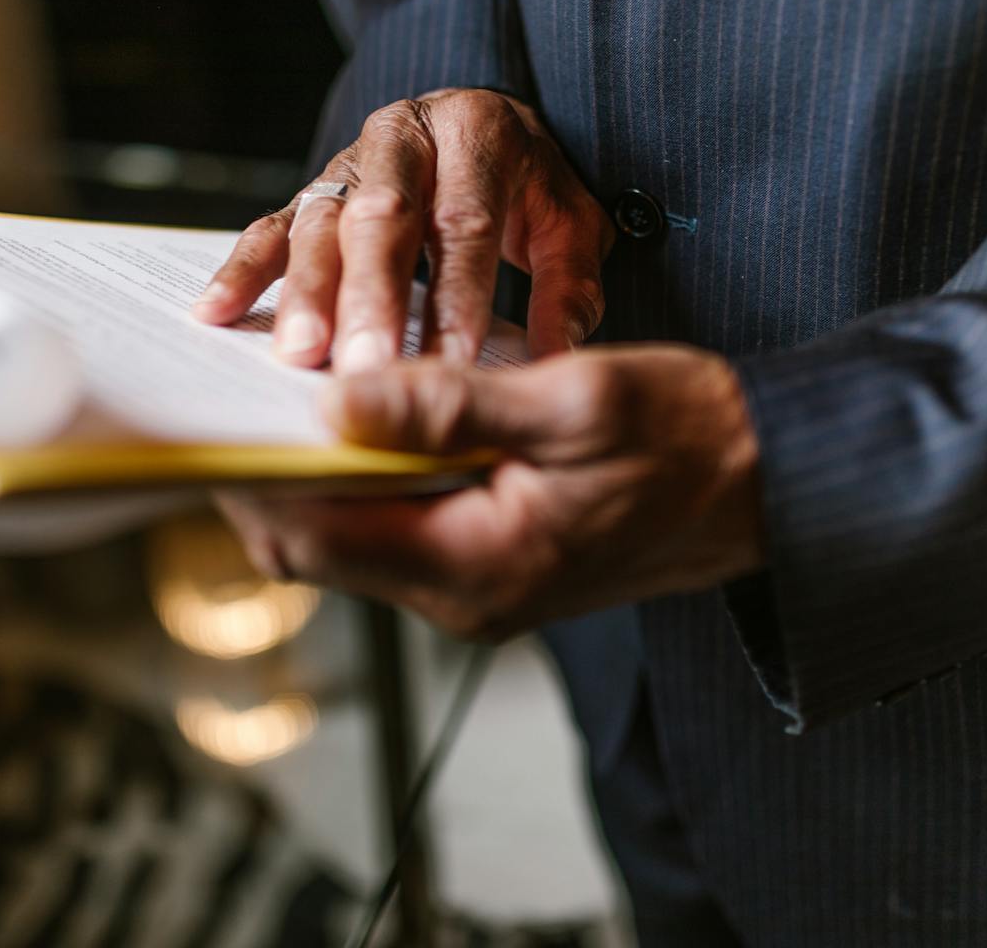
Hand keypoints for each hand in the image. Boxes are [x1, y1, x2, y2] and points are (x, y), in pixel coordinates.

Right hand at [190, 89, 612, 370]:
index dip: (456, 296)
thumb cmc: (530, 188)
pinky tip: (215, 314)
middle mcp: (403, 138)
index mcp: (476, 135)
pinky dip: (242, 271)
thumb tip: (556, 361)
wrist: (484, 125)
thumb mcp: (571, 224)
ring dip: (307, 294)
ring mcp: (347, 162)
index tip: (452, 366)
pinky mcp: (309, 190)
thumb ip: (567, 289)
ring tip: (299, 357)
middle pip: (382, 220)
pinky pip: (269, 227)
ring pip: (320, 225)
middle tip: (365, 369)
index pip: (464, 222)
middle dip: (371, 300)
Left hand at [215, 346, 764, 638]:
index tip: (209, 411)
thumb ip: (449, 404)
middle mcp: (466, 596)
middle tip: (234, 392)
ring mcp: (479, 587)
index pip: (315, 534)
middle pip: (316, 548)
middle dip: (264, 476)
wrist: (777, 484)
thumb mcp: (573, 401)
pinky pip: (397, 527)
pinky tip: (364, 414)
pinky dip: (363, 477)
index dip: (250, 474)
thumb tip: (337, 401)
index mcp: (478, 566)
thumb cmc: (693, 438)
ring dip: (313, 473)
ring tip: (290, 391)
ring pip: (351, 538)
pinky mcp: (494, 562)